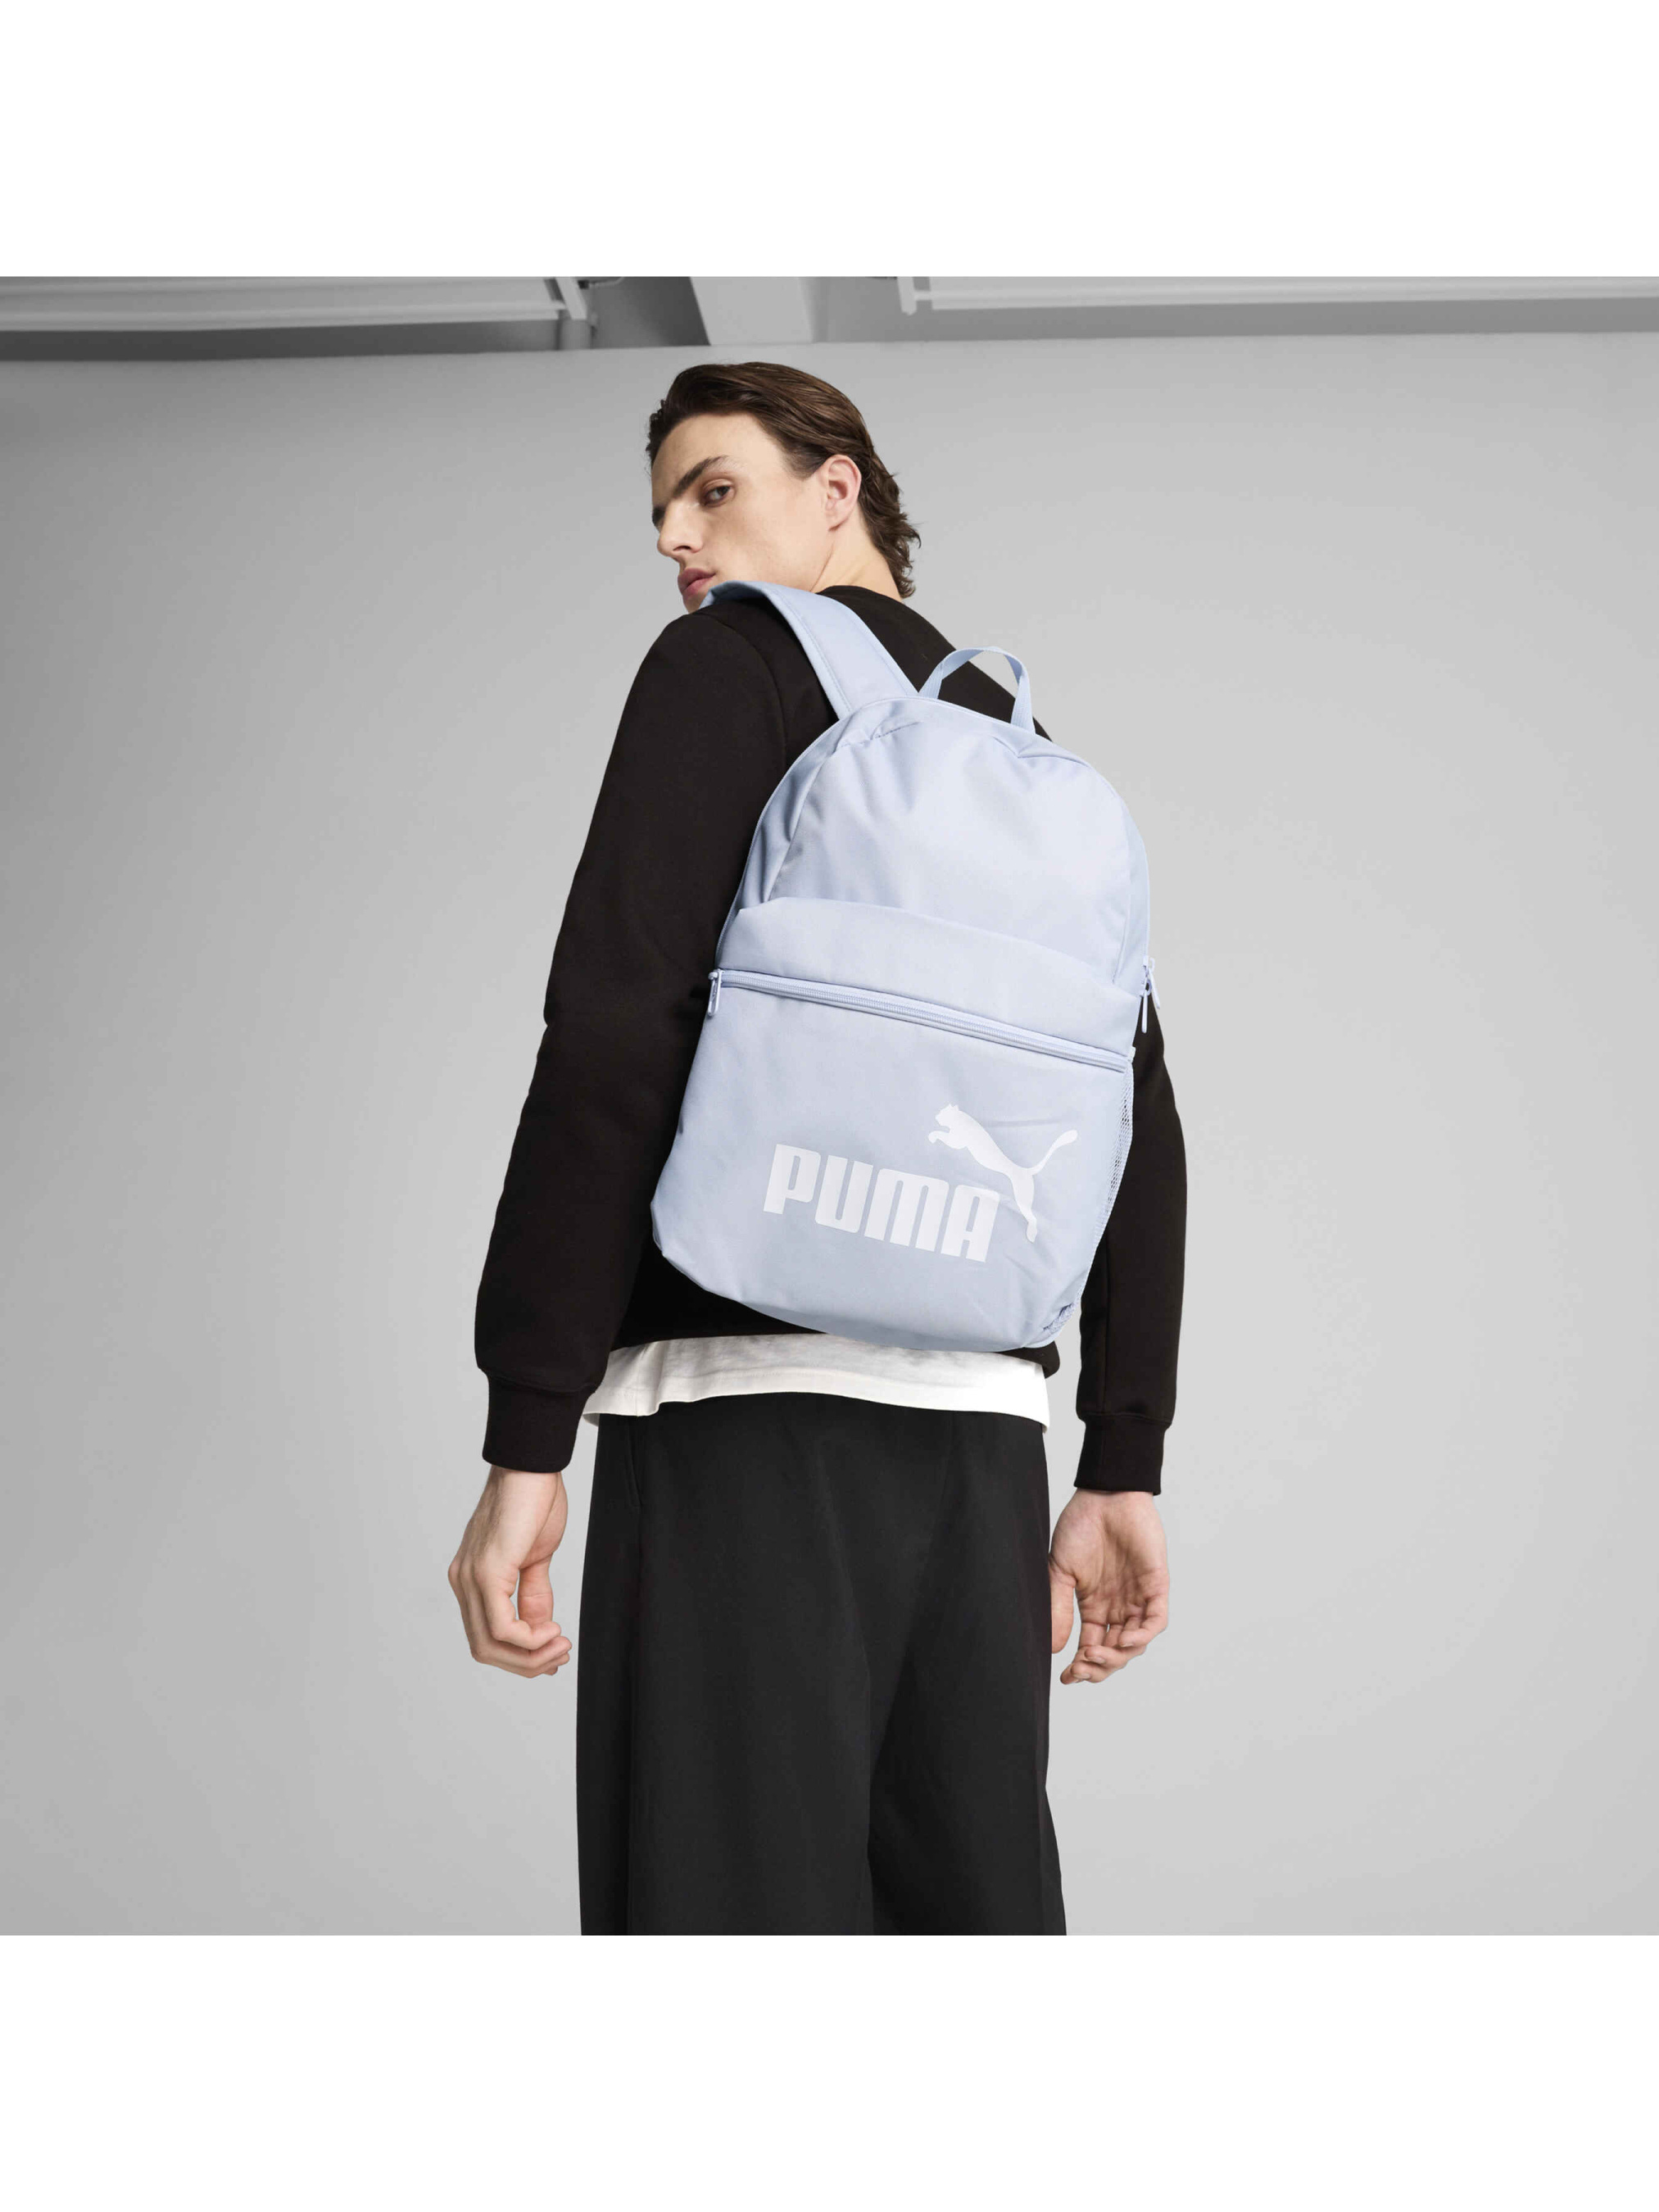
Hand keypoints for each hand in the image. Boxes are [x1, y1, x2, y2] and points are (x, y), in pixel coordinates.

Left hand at [448, 1467, 571, 1677]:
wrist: (532, 1466)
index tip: (554, 1653)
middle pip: (484, 1649)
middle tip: (560, 1654)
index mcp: (471, 1579)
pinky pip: (502, 1627)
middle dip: (526, 1663)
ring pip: (490, 1645)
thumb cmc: (534, 1501)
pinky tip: (552, 1630)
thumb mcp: (536, 1558)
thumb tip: (541, 1629)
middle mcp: (463, 1581)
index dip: (520, 1656)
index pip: (486, 1636)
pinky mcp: (487, 1571)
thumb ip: (534, 1595)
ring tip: (560, 1645)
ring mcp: (470, 1578)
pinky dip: (529, 1639)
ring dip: (530, 1656)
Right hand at [1049, 1490, 1169, 1685]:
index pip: (1092, 1648)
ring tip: (1096, 1655)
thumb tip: (1053, 1648)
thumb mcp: (1060, 1571)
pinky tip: (1126, 1640)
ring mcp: (1138, 1597)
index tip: (1066, 1678)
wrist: (1104, 1494)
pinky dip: (1144, 1635)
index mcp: (1095, 1606)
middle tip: (1081, 1668)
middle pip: (1115, 1652)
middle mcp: (1119, 1607)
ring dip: (1118, 1656)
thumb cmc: (1080, 1526)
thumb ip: (1058, 1608)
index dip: (1082, 1667)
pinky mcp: (1156, 1585)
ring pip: (1136, 1643)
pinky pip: (1156, 1619)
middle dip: (1099, 1667)